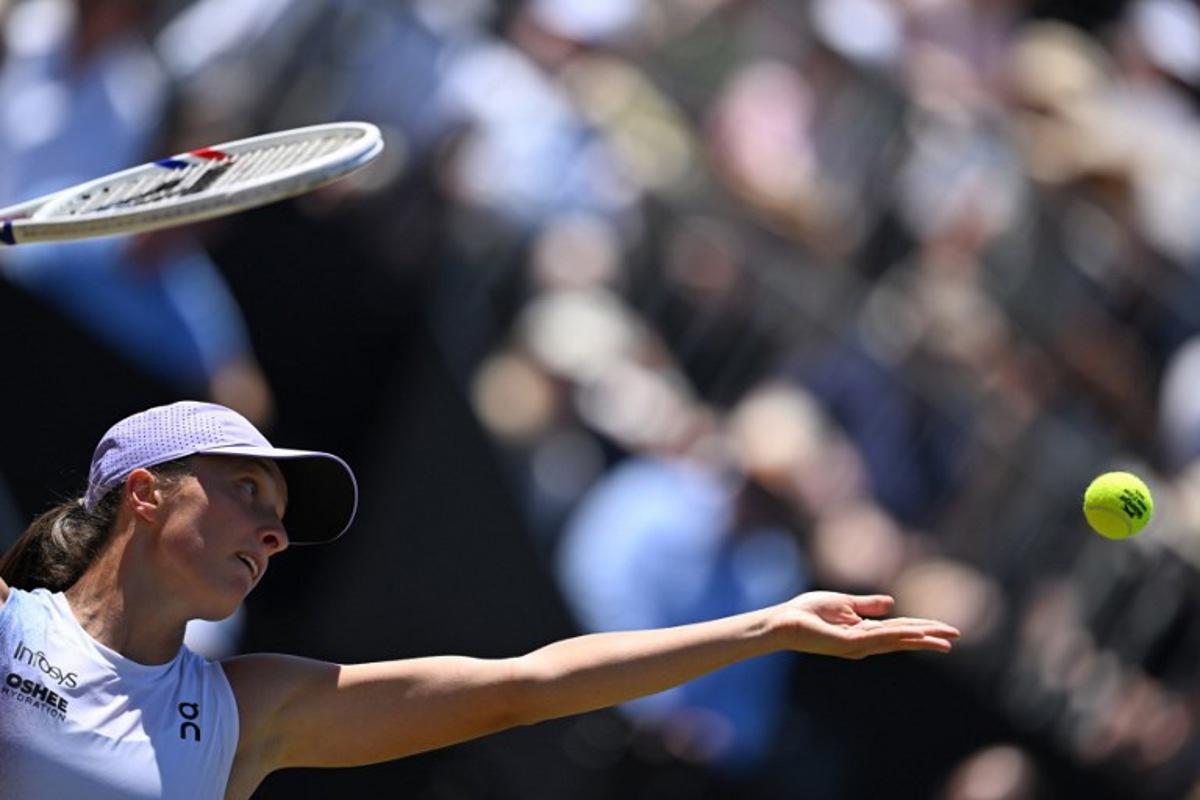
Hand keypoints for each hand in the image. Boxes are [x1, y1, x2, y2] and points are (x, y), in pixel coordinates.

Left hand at [778, 591, 959, 659]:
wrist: (783, 621)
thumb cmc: (807, 612)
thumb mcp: (842, 603)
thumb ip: (867, 605)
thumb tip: (891, 603)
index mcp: (865, 631)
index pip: (900, 629)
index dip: (923, 627)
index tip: (946, 629)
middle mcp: (865, 642)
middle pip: (904, 637)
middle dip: (929, 636)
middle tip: (955, 636)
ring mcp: (857, 644)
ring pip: (895, 640)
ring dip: (920, 637)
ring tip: (943, 639)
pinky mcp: (847, 643)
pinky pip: (876, 638)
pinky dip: (896, 634)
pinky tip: (913, 632)